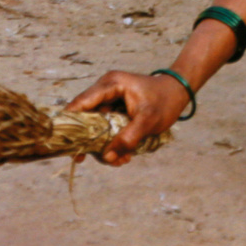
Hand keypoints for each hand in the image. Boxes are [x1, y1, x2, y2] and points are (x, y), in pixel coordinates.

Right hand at [66, 71, 189, 166]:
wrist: (179, 92)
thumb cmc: (165, 100)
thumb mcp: (148, 121)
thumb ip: (127, 138)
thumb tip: (106, 157)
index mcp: (110, 85)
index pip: (81, 103)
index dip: (70, 123)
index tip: (66, 145)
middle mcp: (105, 90)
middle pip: (85, 118)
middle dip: (93, 142)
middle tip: (104, 160)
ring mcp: (108, 100)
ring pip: (95, 127)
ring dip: (104, 146)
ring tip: (121, 160)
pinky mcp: (113, 109)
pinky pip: (105, 128)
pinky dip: (112, 142)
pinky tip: (124, 155)